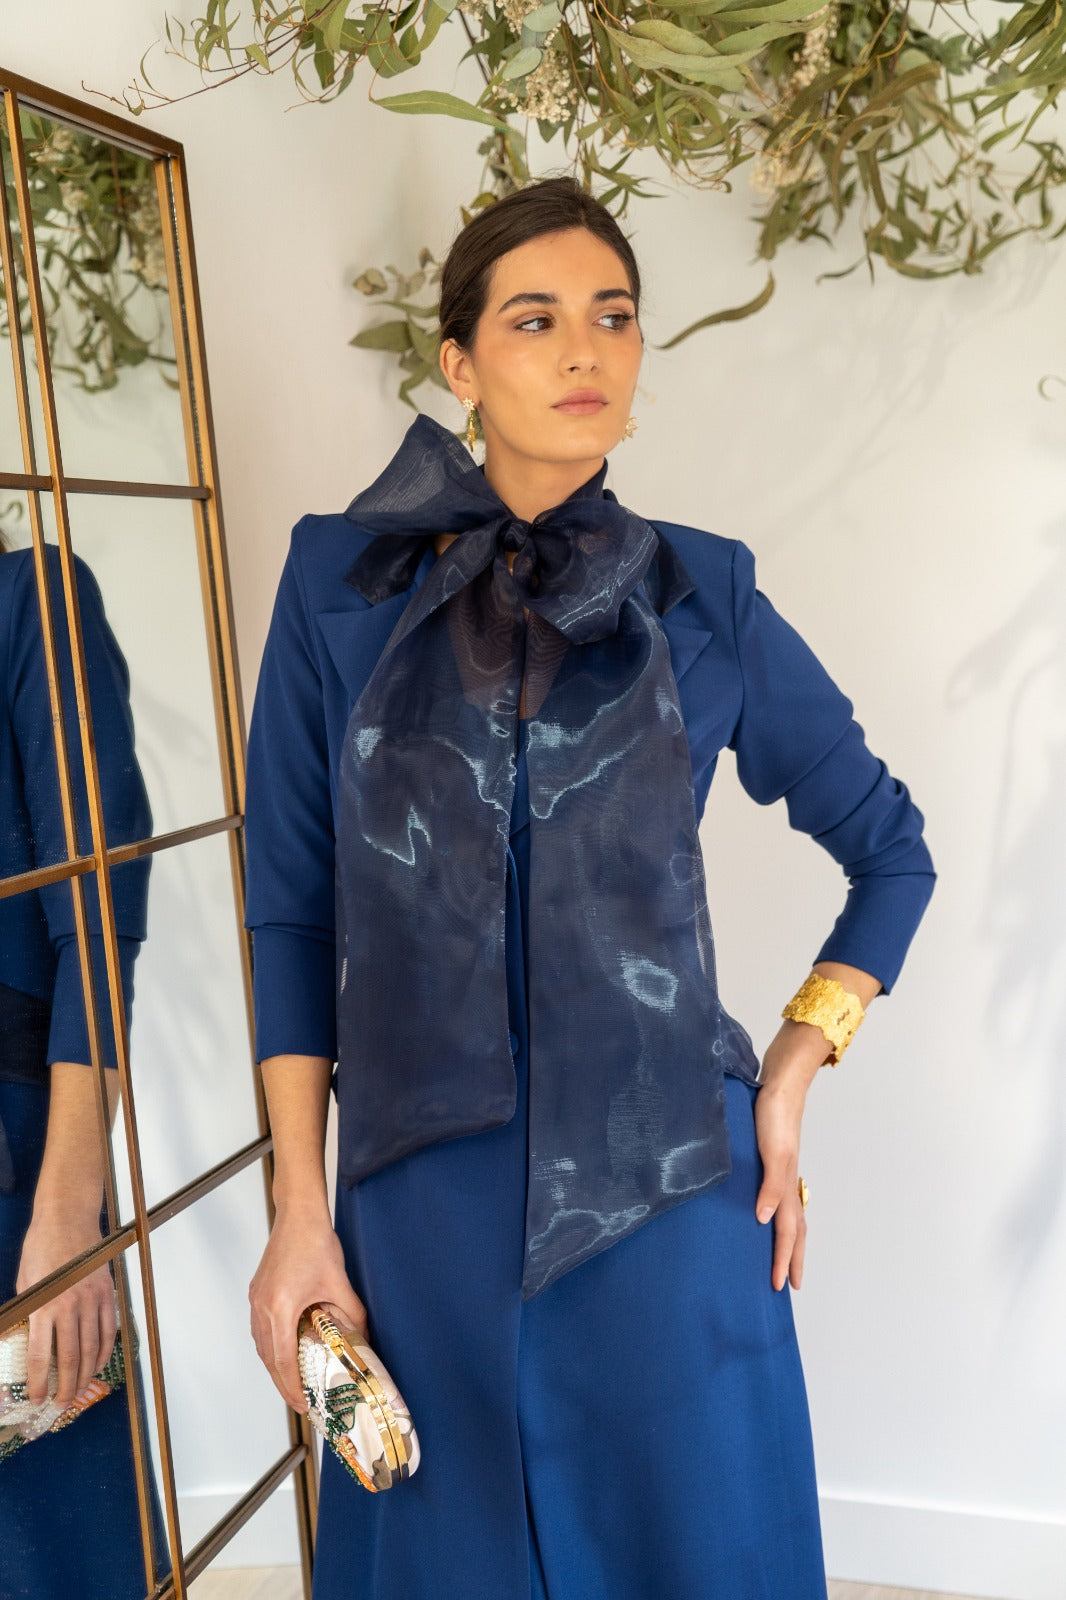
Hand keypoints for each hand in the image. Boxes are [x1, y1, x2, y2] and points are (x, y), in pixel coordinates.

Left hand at [16, 1212, 116, 1408]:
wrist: (68, 1218)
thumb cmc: (41, 1247)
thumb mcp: (25, 1284)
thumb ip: (29, 1314)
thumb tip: (25, 1342)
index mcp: (45, 1305)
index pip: (42, 1355)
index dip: (38, 1381)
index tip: (37, 1397)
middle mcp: (70, 1306)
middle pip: (71, 1357)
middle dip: (66, 1385)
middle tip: (61, 1402)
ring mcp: (92, 1300)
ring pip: (93, 1347)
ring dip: (86, 1373)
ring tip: (80, 1389)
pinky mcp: (107, 1293)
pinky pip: (110, 1328)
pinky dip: (106, 1349)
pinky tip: (99, 1362)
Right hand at [249, 1204, 369, 1412]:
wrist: (298, 1214)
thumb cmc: (316, 1243)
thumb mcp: (339, 1282)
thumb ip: (352, 1314)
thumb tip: (364, 1338)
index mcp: (280, 1309)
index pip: (283, 1361)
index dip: (292, 1387)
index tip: (304, 1405)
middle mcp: (262, 1307)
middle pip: (268, 1358)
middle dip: (283, 1384)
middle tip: (300, 1402)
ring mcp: (256, 1299)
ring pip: (262, 1345)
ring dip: (275, 1366)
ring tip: (294, 1381)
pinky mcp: (257, 1292)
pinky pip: (260, 1329)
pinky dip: (272, 1346)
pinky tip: (286, 1349)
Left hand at [752, 1030, 820, 1293]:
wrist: (780, 1083)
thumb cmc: (774, 1116)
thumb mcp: (772, 1152)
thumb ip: (771, 1185)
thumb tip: (765, 1221)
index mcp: (787, 1186)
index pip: (788, 1233)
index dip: (784, 1260)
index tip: (780, 1287)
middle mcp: (786, 1183)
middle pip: (795, 1230)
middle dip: (793, 1258)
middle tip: (789, 1284)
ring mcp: (781, 1172)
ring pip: (790, 1215)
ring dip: (789, 1240)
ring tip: (783, 1257)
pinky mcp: (772, 1160)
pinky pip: (777, 1197)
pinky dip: (777, 1213)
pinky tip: (765, 1213)